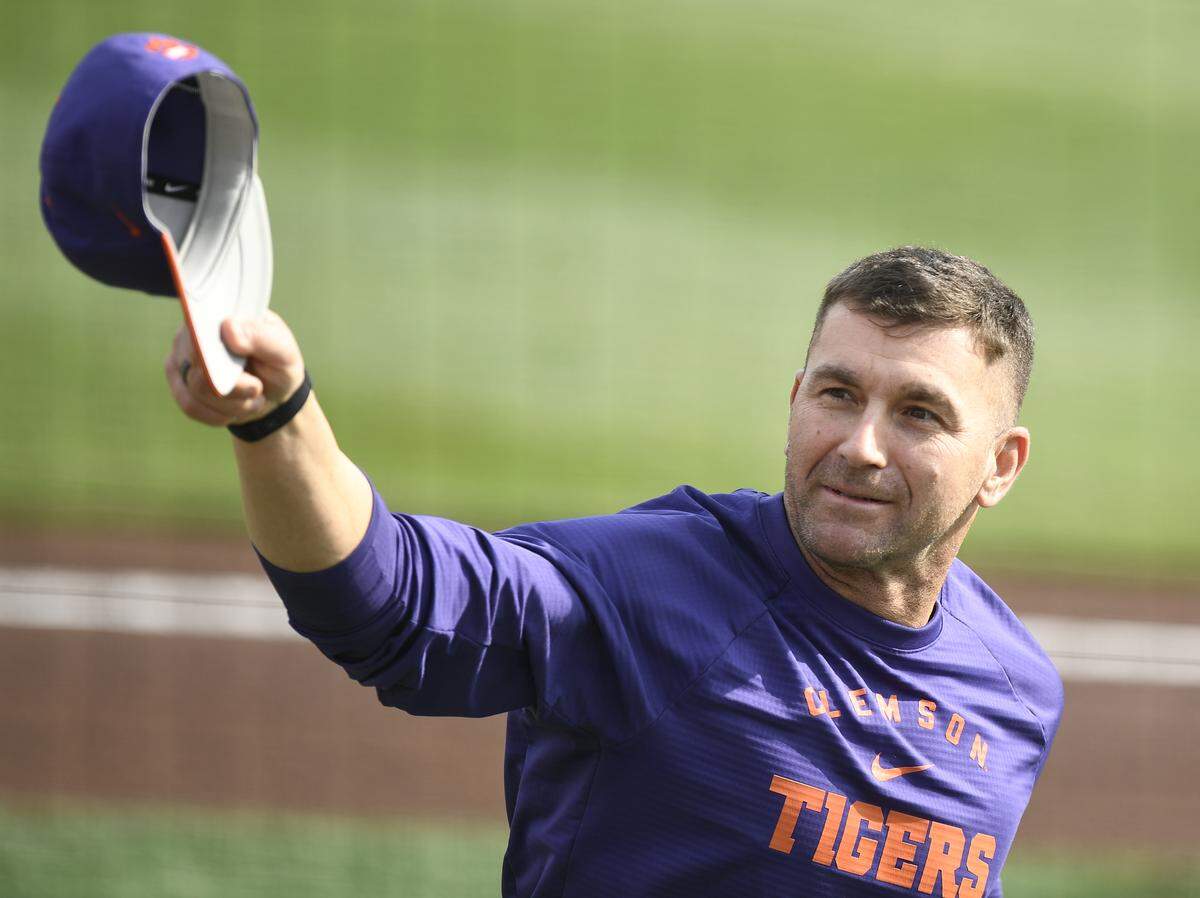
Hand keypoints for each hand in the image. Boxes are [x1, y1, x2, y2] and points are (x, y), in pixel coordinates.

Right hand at [165, 311, 305, 426]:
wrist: (274, 395)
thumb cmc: (278, 363)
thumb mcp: (282, 349)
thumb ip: (260, 337)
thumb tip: (228, 329)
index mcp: (219, 312)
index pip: (200, 320)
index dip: (210, 343)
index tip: (233, 356)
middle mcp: (192, 331)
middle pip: (198, 361)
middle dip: (234, 386)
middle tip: (257, 388)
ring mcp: (181, 357)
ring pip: (196, 388)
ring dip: (232, 402)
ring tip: (253, 396)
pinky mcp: (180, 384)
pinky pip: (190, 405)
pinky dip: (218, 413)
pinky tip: (236, 408)